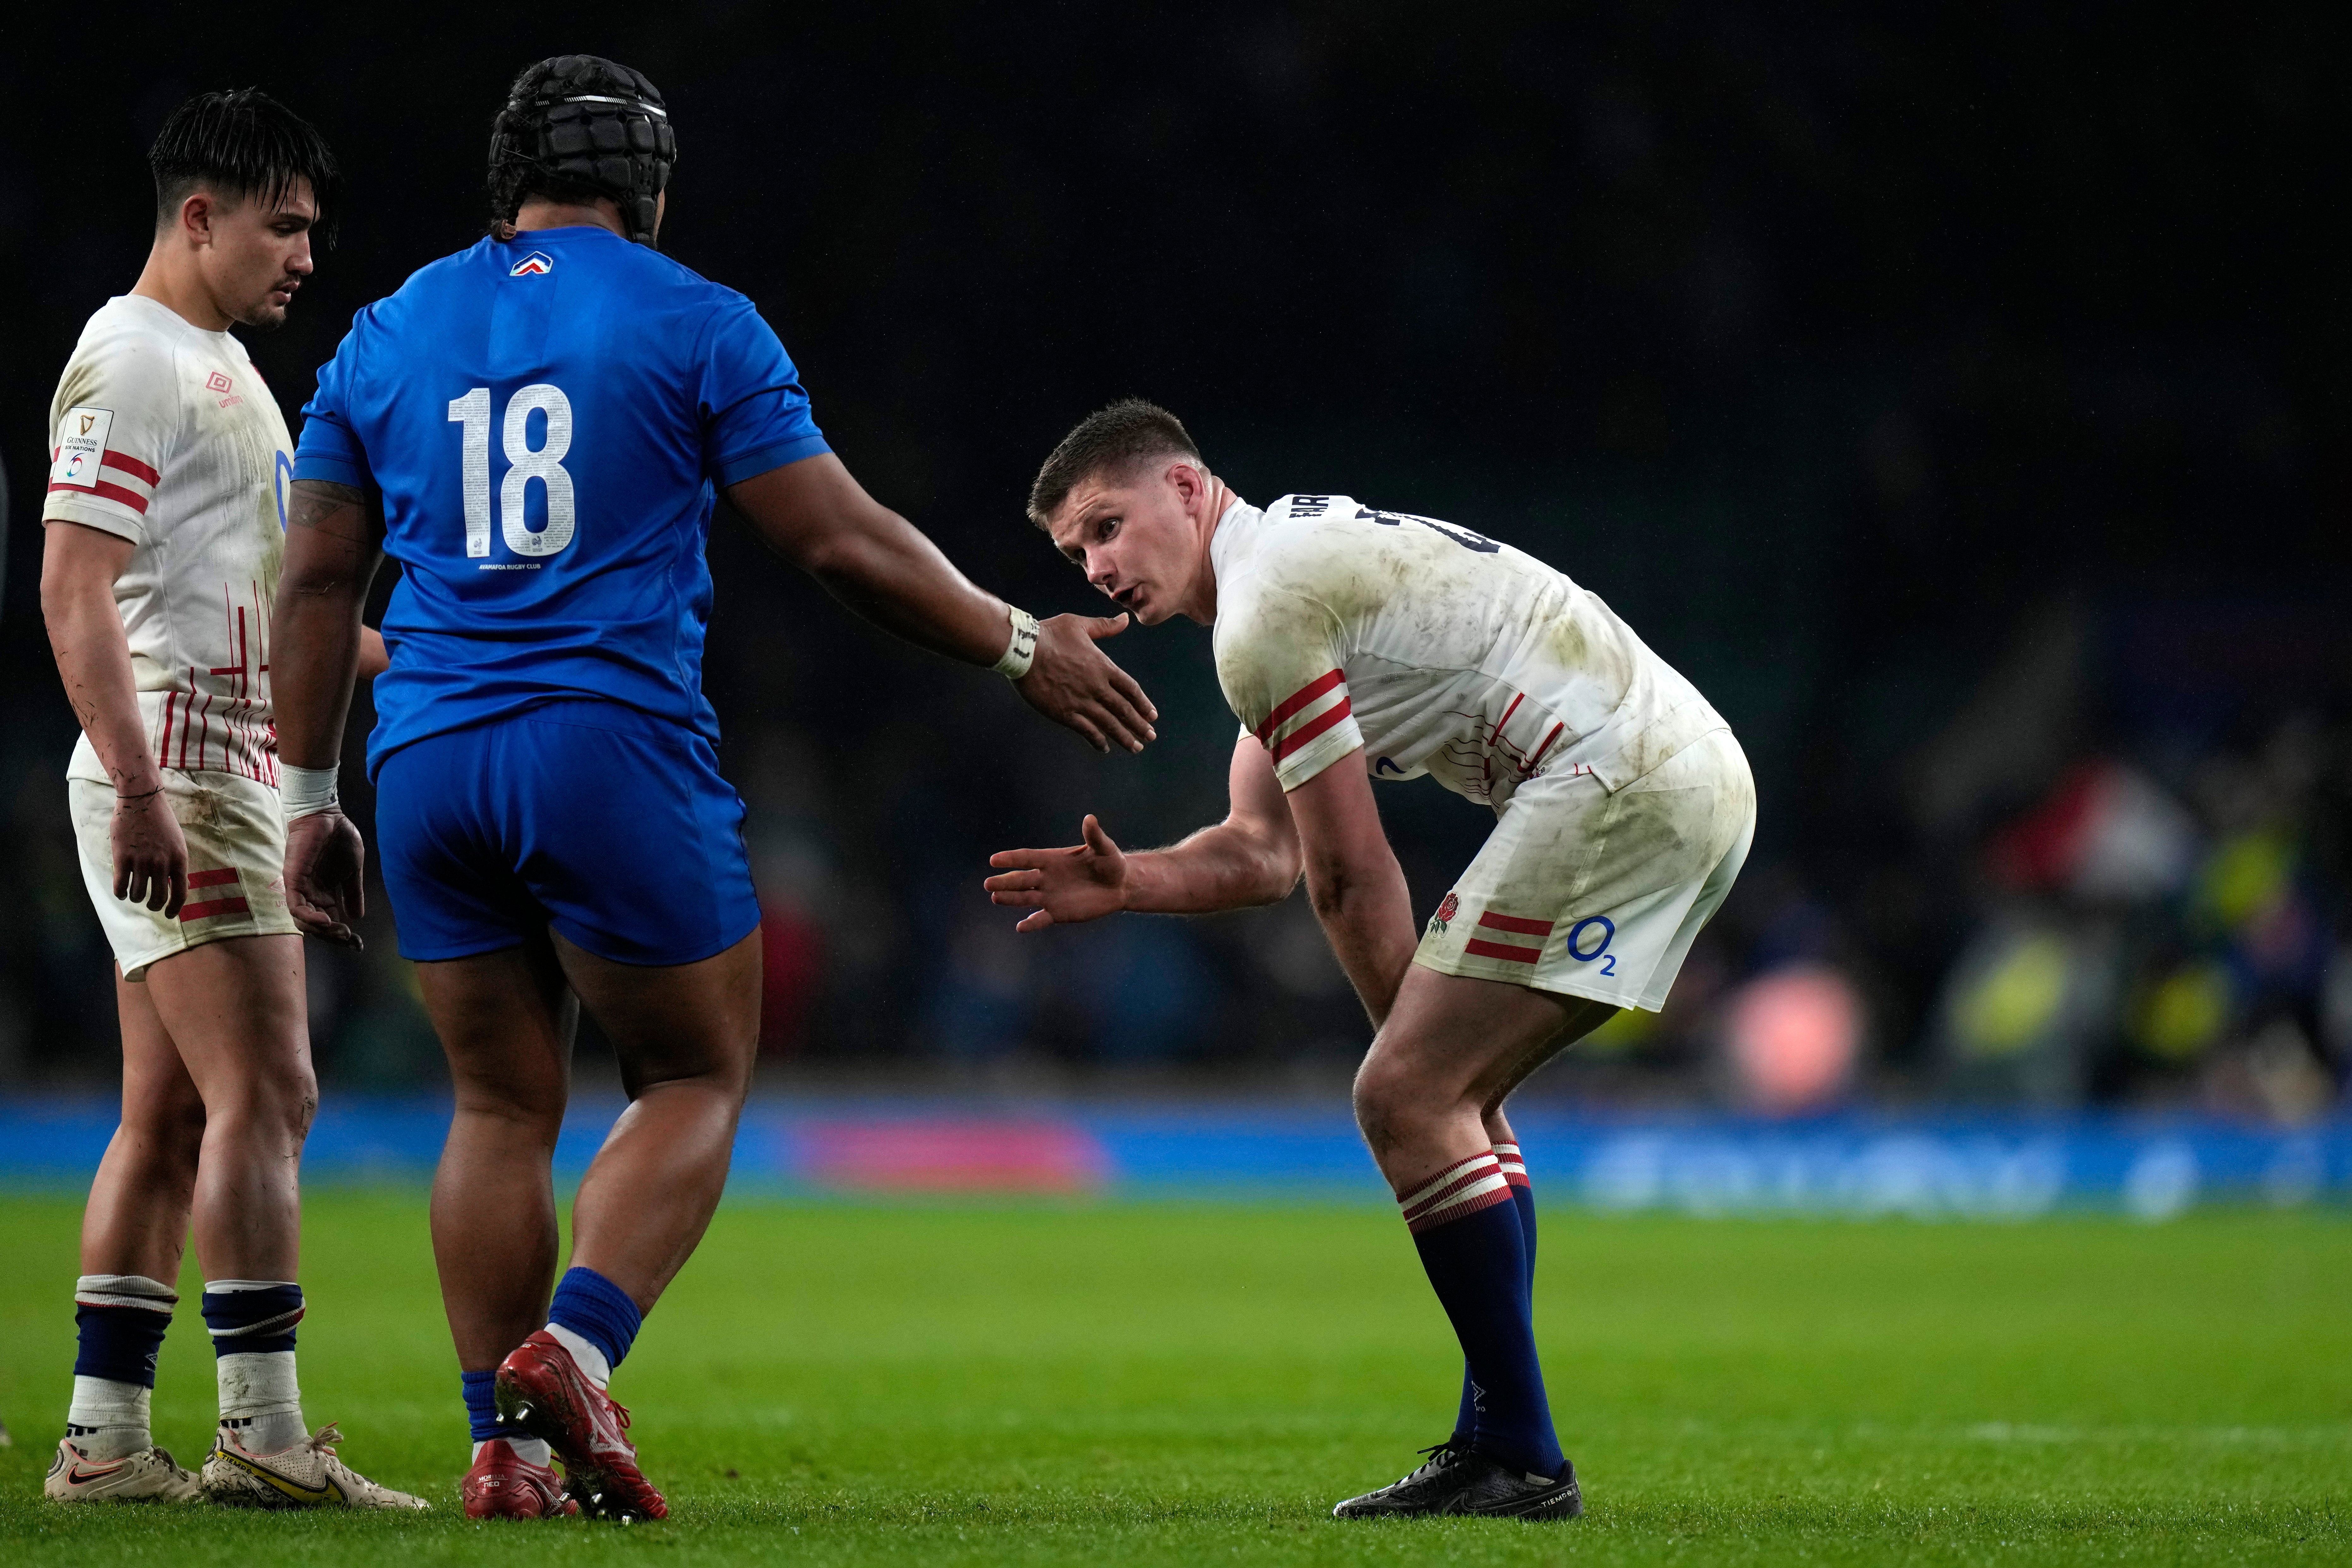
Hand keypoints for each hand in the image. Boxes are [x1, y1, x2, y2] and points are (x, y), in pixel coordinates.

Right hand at [112, 788, 187, 916]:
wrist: (142, 801)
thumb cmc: (161, 822)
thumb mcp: (178, 843)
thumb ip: (178, 864)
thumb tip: (184, 885)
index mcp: (179, 860)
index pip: (180, 893)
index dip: (175, 908)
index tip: (169, 915)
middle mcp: (162, 863)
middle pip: (158, 897)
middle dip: (154, 906)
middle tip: (151, 906)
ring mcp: (142, 860)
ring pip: (138, 894)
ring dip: (136, 898)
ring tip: (135, 895)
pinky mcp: (122, 857)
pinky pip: (120, 885)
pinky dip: (120, 893)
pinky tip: (121, 892)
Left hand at [284, 809, 366, 948]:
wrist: (328, 815)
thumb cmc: (339, 837)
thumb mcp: (352, 870)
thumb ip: (353, 893)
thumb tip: (357, 917)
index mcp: (325, 892)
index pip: (330, 921)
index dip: (342, 935)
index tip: (357, 943)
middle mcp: (310, 893)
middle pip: (316, 925)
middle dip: (332, 937)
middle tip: (348, 939)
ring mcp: (300, 888)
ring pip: (302, 920)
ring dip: (320, 930)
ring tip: (338, 931)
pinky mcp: (292, 879)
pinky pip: (295, 905)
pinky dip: (308, 917)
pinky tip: (325, 921)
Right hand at [985, 814, 1130, 931]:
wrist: (1120, 886)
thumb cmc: (1111, 863)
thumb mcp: (1105, 849)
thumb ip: (1094, 836)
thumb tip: (1090, 818)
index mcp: (1053, 859)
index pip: (1027, 858)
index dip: (1011, 859)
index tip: (994, 860)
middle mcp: (1046, 877)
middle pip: (1021, 879)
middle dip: (1005, 882)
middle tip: (988, 884)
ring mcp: (1050, 896)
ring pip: (1026, 898)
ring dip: (1011, 898)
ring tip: (995, 897)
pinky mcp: (1058, 913)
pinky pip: (1041, 918)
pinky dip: (1032, 923)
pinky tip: (1021, 927)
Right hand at [1015, 613, 1157, 753]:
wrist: (1022, 650)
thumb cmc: (1049, 634)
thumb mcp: (1079, 624)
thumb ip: (1105, 626)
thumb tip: (1126, 619)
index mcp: (1102, 666)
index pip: (1130, 688)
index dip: (1143, 703)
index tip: (1152, 715)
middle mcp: (1096, 686)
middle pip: (1124, 710)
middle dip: (1139, 725)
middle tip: (1150, 736)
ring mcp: (1081, 701)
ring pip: (1109, 723)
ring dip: (1124, 737)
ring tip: (1136, 747)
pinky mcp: (1064, 713)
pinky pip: (1086, 730)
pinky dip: (1097, 740)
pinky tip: (1104, 747)